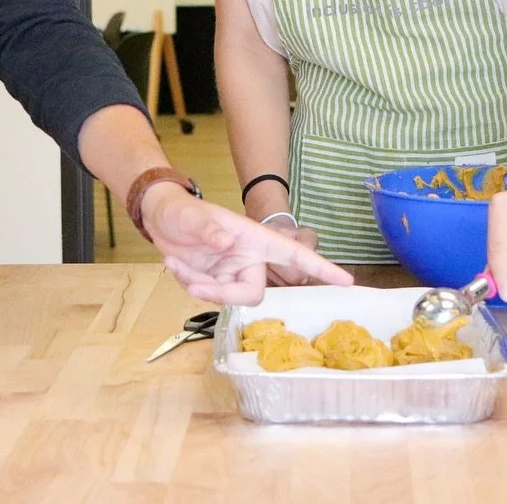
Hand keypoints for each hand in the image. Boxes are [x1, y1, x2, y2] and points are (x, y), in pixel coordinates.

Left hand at [142, 185, 353, 304]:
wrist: (159, 217)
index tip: (347, 281)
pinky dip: (189, 284)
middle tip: (195, 285)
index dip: (320, 268)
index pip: (292, 254)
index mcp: (254, 238)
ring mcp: (231, 270)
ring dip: (201, 288)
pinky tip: (175, 264)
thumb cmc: (181, 209)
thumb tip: (227, 244)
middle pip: (253, 292)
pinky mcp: (215, 279)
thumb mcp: (191, 215)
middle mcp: (248, 257)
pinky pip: (209, 295)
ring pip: (229, 297)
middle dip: (223, 294)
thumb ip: (208, 229)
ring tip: (176, 263)